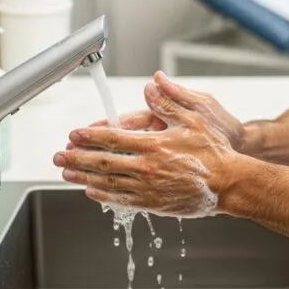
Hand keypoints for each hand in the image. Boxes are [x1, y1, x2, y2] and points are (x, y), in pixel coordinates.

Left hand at [52, 75, 244, 216]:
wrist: (230, 182)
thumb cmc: (215, 150)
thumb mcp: (195, 118)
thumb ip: (169, 102)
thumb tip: (151, 84)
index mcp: (155, 144)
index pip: (113, 138)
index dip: (90, 136)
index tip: (74, 134)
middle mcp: (148, 167)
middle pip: (104, 162)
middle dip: (78, 158)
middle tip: (58, 156)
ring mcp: (149, 188)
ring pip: (109, 183)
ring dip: (85, 177)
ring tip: (67, 173)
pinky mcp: (155, 203)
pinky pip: (123, 200)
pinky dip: (104, 195)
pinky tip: (92, 191)